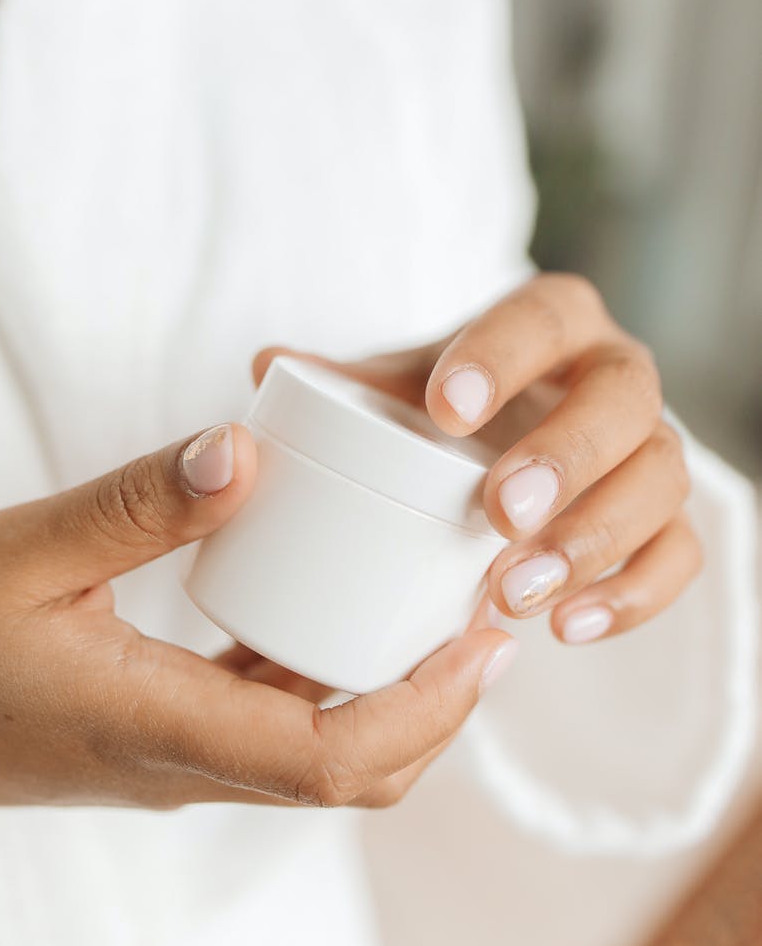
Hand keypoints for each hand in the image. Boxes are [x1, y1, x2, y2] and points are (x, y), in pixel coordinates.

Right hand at [0, 424, 512, 810]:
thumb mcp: (23, 552)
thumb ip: (138, 502)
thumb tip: (248, 449)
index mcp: (159, 729)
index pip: (329, 759)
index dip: (427, 708)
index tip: (482, 640)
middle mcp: (185, 766)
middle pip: (352, 775)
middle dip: (438, 710)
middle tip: (484, 620)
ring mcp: (176, 762)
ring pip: (320, 757)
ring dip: (394, 700)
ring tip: (435, 613)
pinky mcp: (164, 738)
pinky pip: (273, 726)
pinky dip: (329, 682)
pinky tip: (337, 610)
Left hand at [254, 273, 702, 645]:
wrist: (499, 446)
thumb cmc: (443, 411)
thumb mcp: (394, 387)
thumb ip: (340, 380)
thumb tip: (266, 365)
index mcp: (554, 322)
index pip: (543, 318)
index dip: (504, 358)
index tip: (446, 409)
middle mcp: (616, 375)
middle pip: (624, 399)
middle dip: (566, 456)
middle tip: (497, 512)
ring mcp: (650, 449)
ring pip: (660, 480)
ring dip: (595, 538)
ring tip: (516, 590)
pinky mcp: (664, 521)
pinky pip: (679, 556)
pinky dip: (633, 595)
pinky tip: (567, 628)